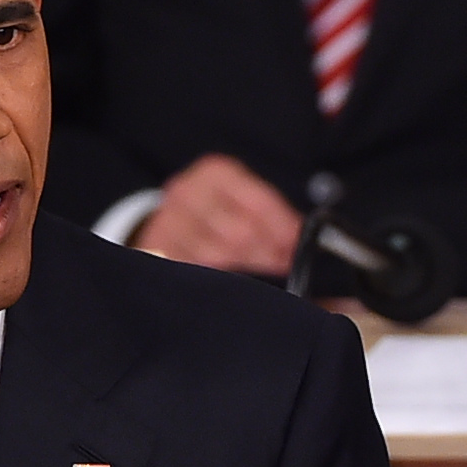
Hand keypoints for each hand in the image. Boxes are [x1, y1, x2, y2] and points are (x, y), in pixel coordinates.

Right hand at [131, 154, 304, 273]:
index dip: (284, 229)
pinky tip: (234, 293)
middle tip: (288, 273)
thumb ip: (275, 217)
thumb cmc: (219, 212)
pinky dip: (217, 286)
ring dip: (246, 277)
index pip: (258, 203)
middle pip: (238, 233)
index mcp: (216, 173)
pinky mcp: (155, 251)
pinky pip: (191, 274)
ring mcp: (167, 222)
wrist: (170, 219)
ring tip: (266, 287)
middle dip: (269, 257)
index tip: (300, 248)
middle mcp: (187, 192)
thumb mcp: (244, 200)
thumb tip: (310, 242)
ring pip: (215, 258)